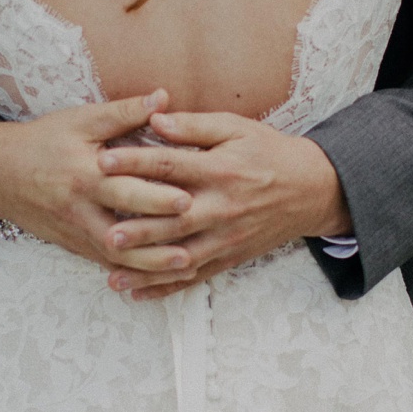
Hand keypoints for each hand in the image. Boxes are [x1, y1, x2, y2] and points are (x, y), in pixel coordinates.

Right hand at [0, 92, 194, 270]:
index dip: (154, 194)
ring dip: (151, 265)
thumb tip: (164, 97)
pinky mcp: (75, 245)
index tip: (188, 198)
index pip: (122, 187)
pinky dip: (134, 272)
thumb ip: (124, 113)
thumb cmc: (44, 141)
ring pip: (115, 256)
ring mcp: (76, 231)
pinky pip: (106, 264)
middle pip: (122, 229)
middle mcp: (80, 208)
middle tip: (194, 239)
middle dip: (158, 237)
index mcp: (84, 173)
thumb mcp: (81, 121)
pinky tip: (162, 276)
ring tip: (188, 265)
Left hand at [93, 111, 353, 298]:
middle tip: (105, 234)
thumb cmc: (269, 152)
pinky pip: (195, 276)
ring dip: (146, 269)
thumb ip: (194, 125)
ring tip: (111, 277)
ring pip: (181, 257)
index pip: (170, 166)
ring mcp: (226, 237)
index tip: (101, 161)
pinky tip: (138, 294)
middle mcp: (222, 207)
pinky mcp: (230, 257)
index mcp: (220, 170)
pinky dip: (166, 288)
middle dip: (139, 229)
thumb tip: (154, 118)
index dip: (135, 162)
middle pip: (174, 220)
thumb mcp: (236, 129)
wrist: (312, 189)